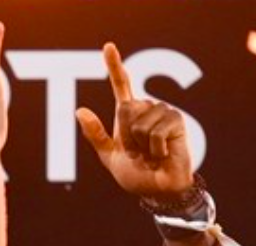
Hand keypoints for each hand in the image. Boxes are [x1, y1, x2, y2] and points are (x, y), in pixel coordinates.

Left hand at [75, 44, 192, 202]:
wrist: (157, 190)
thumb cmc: (136, 173)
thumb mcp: (109, 155)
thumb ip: (95, 134)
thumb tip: (79, 109)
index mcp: (129, 114)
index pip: (121, 85)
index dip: (115, 65)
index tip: (108, 46)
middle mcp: (147, 108)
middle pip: (124, 109)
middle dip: (127, 137)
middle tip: (138, 152)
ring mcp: (163, 112)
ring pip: (138, 122)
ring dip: (140, 146)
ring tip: (151, 154)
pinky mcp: (176, 121)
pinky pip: (153, 133)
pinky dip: (153, 150)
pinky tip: (161, 155)